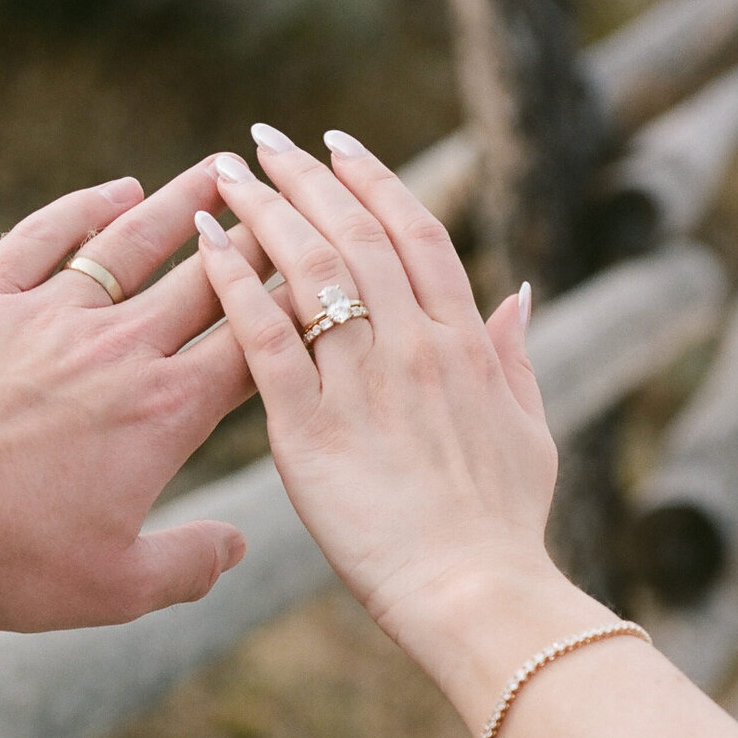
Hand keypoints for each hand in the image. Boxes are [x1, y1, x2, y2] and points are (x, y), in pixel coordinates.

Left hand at [0, 163, 273, 630]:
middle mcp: (124, 347)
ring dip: (183, 202)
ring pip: (136, 241)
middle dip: (257, 237)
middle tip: (288, 200)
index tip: (328, 276)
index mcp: (167, 412)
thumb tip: (238, 546)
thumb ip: (189, 566)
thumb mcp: (113, 588)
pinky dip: (85, 206)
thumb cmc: (5, 552)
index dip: (298, 306)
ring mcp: (54, 313)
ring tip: (220, 168)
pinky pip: (48, 235)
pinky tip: (113, 188)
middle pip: (209, 278)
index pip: (256, 345)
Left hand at [196, 130, 561, 688]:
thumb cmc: (504, 529)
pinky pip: (265, 341)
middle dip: (307, 177)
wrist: (477, 599)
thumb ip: (517, 358)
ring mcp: (361, 384)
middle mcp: (412, 347)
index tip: (337, 145)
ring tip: (227, 170)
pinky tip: (205, 244)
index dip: (374, 180)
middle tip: (266, 139)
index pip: (413, 234)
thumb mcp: (532, 433)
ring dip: (266, 211)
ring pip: (309, 271)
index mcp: (460, 344)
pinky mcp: (309, 431)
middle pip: (355, 235)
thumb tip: (517, 294)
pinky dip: (234, 285)